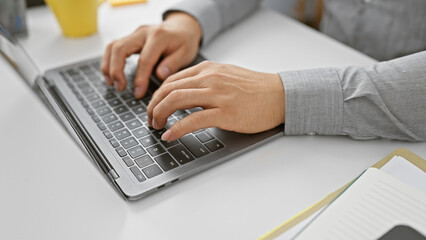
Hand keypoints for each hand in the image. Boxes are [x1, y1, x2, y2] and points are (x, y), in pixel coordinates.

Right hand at [101, 12, 201, 97]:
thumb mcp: (186, 53)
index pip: (144, 59)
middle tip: (120, 88)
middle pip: (121, 49)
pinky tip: (111, 75)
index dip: (139, 78)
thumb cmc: (184, 42)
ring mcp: (135, 34)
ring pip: (113, 46)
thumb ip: (173, 64)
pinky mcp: (130, 37)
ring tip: (111, 83)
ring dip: (108, 66)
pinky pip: (113, 47)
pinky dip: (108, 61)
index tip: (138, 93)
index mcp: (159, 37)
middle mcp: (143, 32)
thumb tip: (159, 75)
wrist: (182, 27)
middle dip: (117, 70)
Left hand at [147, 61, 285, 140]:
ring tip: (156, 127)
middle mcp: (210, 78)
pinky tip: (169, 135)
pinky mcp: (225, 112)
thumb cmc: (255, 89)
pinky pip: (193, 119)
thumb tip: (184, 93)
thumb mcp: (226, 76)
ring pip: (176, 100)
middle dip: (153, 106)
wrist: (280, 95)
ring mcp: (217, 94)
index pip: (172, 80)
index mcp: (208, 69)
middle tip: (150, 119)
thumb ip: (205, 81)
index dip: (157, 96)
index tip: (153, 107)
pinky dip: (176, 128)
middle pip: (169, 89)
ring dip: (160, 115)